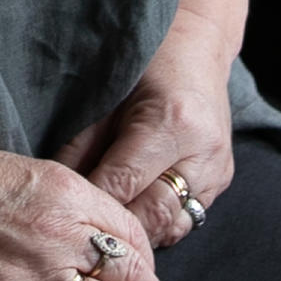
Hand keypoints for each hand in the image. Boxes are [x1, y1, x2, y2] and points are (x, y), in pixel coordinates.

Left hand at [58, 37, 237, 249]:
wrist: (198, 46)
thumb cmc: (146, 65)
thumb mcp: (107, 100)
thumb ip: (81, 147)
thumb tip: (58, 191)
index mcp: (172, 122)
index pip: (124, 184)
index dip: (91, 202)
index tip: (65, 214)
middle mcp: (202, 151)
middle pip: (152, 214)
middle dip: (115, 227)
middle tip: (83, 232)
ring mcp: (217, 169)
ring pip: (172, 226)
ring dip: (138, 233)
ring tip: (108, 231)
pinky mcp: (222, 179)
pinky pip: (186, 220)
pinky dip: (158, 226)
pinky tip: (135, 218)